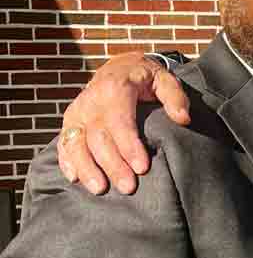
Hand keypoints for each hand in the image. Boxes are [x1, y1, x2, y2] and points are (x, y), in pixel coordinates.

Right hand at [57, 53, 190, 195]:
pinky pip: (64, 143)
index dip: (129, 146)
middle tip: (128, 187)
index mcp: (115, 88)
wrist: (118, 68)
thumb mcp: (164, 80)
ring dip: (87, 167)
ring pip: (76, 142)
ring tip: (100, 188)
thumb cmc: (145, 79)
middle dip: (113, 164)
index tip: (142, 167)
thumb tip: (183, 119)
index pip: (119, 121)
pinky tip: (75, 179)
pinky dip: (67, 161)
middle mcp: (91, 100)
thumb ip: (175, 97)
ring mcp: (77, 112)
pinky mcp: (69, 122)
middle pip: (98, 137)